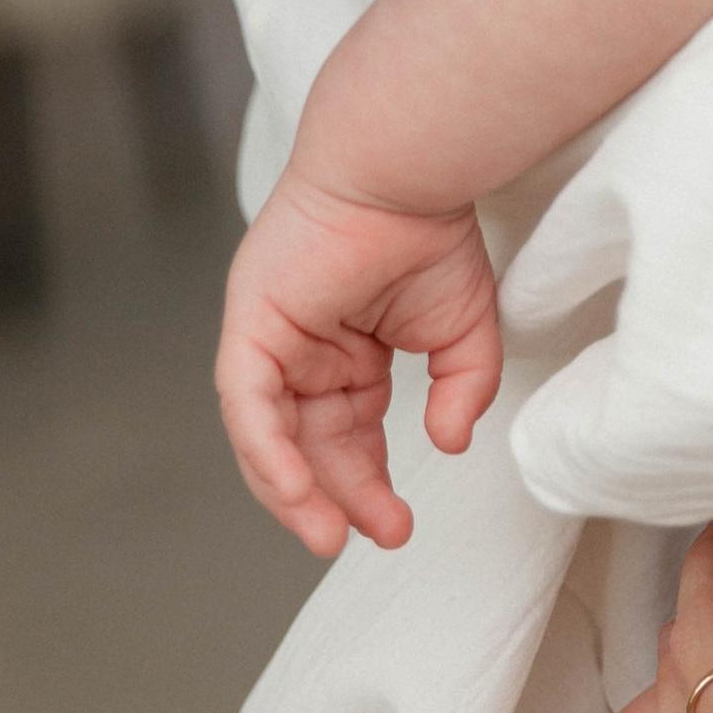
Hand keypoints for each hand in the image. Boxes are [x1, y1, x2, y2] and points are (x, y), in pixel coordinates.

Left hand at [214, 162, 502, 555]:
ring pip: (268, 437)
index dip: (368, 484)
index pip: (348, 437)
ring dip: (293, 491)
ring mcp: (269, 341)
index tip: (398, 525)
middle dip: (334, 498)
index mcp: (343, 355)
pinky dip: (267, 451)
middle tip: (370, 537)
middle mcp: (300, 353)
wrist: (404, 175)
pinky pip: (249, 406)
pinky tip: (295, 490)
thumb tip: (450, 443)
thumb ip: (461, 390)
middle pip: (307, 446)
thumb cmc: (427, 231)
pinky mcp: (250, 327)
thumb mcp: (464, 331)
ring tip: (328, 533)